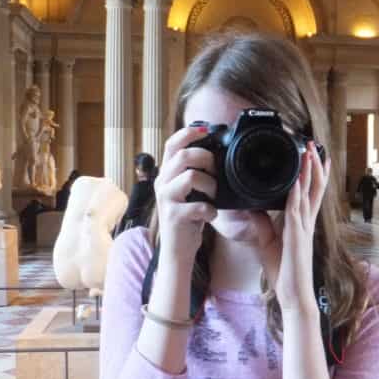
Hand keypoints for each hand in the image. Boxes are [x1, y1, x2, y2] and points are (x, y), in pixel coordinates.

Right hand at [153, 126, 217, 265]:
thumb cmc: (187, 219)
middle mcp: (162, 183)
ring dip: (211, 185)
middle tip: (216, 172)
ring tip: (214, 197)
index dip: (189, 133)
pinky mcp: (173, 216)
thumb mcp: (190, 192)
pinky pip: (198, 205)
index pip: (172, 144)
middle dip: (206, 159)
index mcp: (166, 174)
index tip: (207, 129)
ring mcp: (166, 199)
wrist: (177, 250)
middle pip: (183, 155)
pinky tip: (210, 215)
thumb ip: (195, 173)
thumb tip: (215, 155)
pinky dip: (210, 210)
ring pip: (191, 177)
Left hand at [256, 144, 330, 314]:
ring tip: (307, 152)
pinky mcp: (296, 236)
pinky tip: (295, 180)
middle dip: (314, 165)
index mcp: (303, 223)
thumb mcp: (268, 242)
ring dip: (308, 172)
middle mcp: (307, 222)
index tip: (317, 156)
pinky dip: (296, 194)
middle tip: (312, 144)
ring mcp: (304, 228)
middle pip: (315, 187)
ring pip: (308, 194)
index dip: (316, 174)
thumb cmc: (285, 271)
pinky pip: (295, 211)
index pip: (312, 193)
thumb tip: (254, 208)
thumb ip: (264, 224)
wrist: (293, 294)